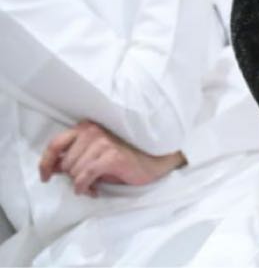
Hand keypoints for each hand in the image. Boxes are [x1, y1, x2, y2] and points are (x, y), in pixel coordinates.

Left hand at [39, 121, 184, 196]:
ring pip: (74, 172)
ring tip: (94, 185)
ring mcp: (103, 142)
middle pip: (65, 164)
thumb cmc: (123, 158)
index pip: (55, 144)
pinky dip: (84, 187)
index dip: (46, 163)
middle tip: (87, 182)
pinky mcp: (112, 156)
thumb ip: (73, 156)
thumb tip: (52, 169)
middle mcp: (93, 131)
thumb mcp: (94, 154)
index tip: (46, 177)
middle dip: (72, 177)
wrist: (153, 161)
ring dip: (81, 184)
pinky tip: (93, 190)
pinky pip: (84, 177)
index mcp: (86, 127)